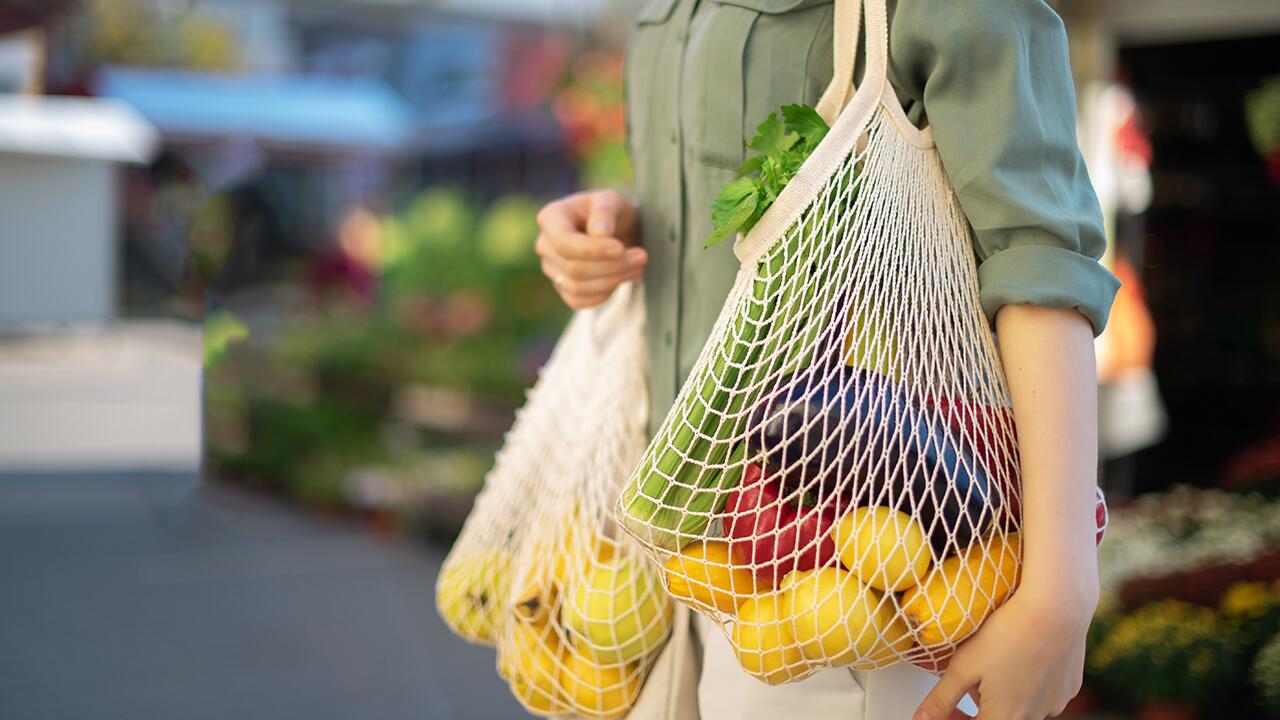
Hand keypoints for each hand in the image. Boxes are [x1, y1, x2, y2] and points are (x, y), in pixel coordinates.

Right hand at [535, 189, 645, 308]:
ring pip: (576, 287)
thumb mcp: (612, 201)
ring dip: (612, 281)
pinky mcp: (562, 287)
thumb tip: (599, 234)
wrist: (618, 229)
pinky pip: (578, 301)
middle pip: (573, 268)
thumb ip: (605, 212)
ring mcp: (551, 268)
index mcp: (551, 217)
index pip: (563, 242)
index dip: (592, 250)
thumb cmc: (612, 211)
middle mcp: (545, 244)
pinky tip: (621, 279)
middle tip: (642, 257)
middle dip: (611, 266)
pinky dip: (603, 294)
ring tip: (637, 267)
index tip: (621, 249)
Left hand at [913, 583, 1097, 719]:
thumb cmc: (1008, 634)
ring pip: (1022, 707)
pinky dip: (1027, 683)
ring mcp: (1056, 702)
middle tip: (965, 684)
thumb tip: (922, 718)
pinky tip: (1018, 658)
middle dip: (977, 707)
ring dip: (1002, 695)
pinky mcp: (1069, 686)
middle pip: (999, 718)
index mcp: (1006, 717)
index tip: (945, 709)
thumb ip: (941, 698)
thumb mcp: (962, 667)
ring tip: (991, 665)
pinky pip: (1044, 693)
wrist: (1056, 608)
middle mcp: (1035, 716)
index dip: (954, 719)